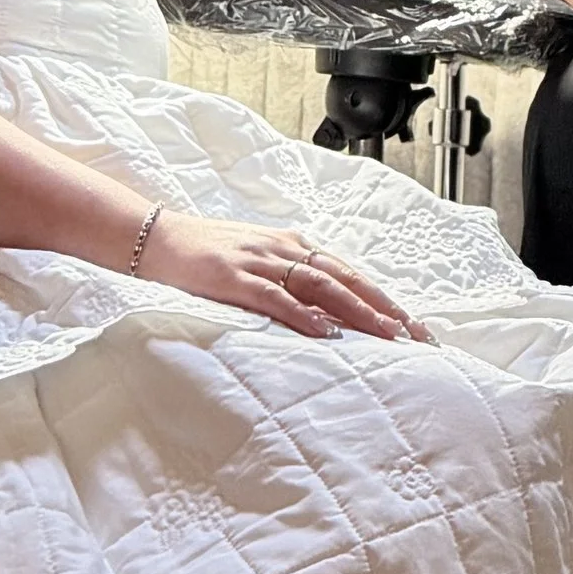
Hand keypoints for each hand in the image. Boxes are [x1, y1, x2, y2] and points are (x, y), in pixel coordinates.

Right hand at [134, 208, 427, 341]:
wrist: (156, 236)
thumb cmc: (206, 253)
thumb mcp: (256, 261)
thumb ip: (288, 280)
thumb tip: (324, 313)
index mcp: (293, 245)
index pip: (350, 274)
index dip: (384, 299)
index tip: (413, 326)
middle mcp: (284, 248)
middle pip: (346, 279)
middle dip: (384, 308)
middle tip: (416, 336)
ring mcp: (259, 261)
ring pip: (320, 286)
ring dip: (357, 310)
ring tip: (386, 334)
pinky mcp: (233, 277)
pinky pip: (275, 296)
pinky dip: (303, 314)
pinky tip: (326, 331)